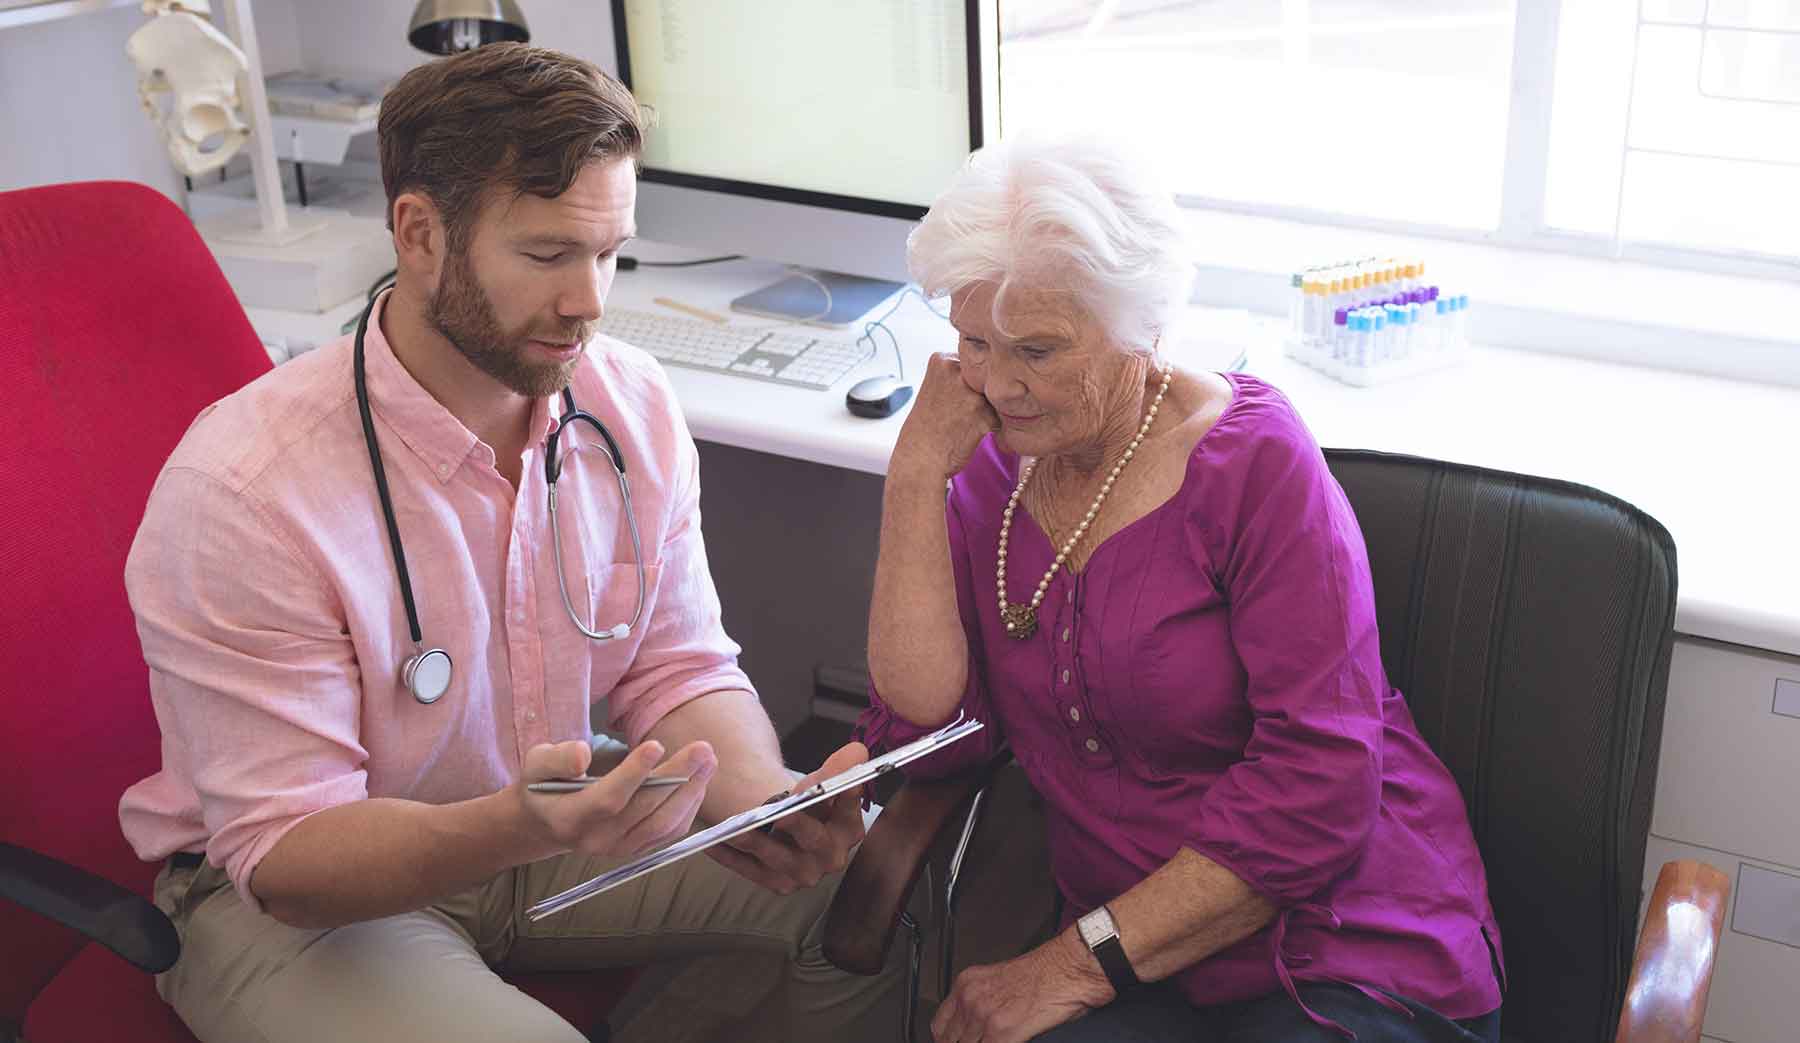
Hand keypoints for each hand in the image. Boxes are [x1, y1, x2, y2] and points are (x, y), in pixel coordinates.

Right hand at [516, 738, 716, 858]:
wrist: (545, 822)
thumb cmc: (543, 785)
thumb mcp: (536, 764)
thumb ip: (557, 759)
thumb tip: (582, 755)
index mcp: (569, 818)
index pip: (608, 800)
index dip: (633, 774)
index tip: (656, 745)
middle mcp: (596, 840)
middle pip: (644, 811)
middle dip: (677, 778)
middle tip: (702, 748)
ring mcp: (619, 849)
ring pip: (662, 824)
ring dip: (690, 792)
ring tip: (708, 760)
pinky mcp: (636, 849)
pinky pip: (668, 831)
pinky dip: (688, 806)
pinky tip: (699, 780)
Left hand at [706, 741, 869, 894]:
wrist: (793, 831)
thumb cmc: (811, 804)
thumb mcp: (824, 783)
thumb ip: (838, 768)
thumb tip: (857, 752)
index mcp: (850, 830)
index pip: (849, 809)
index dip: (846, 797)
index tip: (839, 783)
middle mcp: (831, 857)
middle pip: (813, 839)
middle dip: (797, 824)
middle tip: (781, 814)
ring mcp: (803, 874)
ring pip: (776, 855)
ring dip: (755, 840)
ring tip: (736, 827)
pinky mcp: (777, 883)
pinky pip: (749, 869)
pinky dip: (731, 856)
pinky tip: (713, 841)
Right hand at [893, 353, 1000, 480]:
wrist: (919, 459)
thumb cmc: (928, 427)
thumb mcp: (936, 387)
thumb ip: (960, 374)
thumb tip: (998, 370)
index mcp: (941, 359)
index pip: (974, 362)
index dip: (969, 383)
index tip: (954, 398)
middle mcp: (956, 370)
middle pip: (986, 376)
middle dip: (979, 394)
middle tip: (959, 413)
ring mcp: (970, 391)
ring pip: (995, 396)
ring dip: (987, 410)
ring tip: (964, 423)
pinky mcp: (984, 414)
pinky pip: (1000, 416)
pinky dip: (991, 426)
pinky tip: (971, 432)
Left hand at [932, 929, 1113, 1042]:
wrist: (1068, 968)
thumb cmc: (1045, 972)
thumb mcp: (999, 981)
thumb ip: (981, 1002)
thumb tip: (973, 1028)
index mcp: (968, 983)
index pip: (940, 1025)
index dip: (947, 1040)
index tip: (954, 1042)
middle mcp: (971, 998)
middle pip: (948, 1041)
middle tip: (977, 1042)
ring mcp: (985, 1016)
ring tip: (994, 1042)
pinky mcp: (1003, 1031)